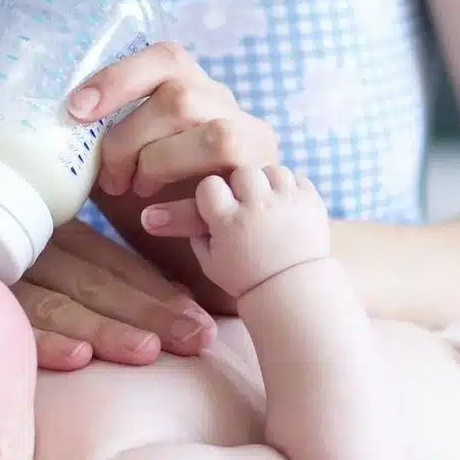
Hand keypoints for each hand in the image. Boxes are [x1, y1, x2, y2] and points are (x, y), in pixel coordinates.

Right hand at [15, 219, 215, 369]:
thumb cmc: (6, 271)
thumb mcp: (54, 268)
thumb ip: (113, 280)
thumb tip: (179, 300)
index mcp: (58, 239)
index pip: (116, 266)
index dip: (160, 294)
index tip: (201, 323)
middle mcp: (32, 254)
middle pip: (96, 284)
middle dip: (149, 313)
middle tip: (196, 338)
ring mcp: (1, 281)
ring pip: (59, 306)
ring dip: (107, 328)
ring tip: (148, 351)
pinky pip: (11, 328)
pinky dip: (45, 341)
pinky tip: (78, 358)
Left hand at [67, 41, 278, 302]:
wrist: (227, 243)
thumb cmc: (168, 195)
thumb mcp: (136, 157)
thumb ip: (109, 140)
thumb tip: (47, 134)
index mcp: (199, 90)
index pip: (167, 57)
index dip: (120, 77)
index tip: (78, 109)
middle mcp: (232, 112)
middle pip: (183, 98)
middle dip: (132, 138)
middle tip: (111, 177)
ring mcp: (255, 152)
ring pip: (216, 136)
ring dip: (160, 165)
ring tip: (137, 193)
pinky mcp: (259, 194)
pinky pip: (225, 194)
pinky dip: (180, 211)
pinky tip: (153, 222)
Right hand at [147, 166, 331, 298]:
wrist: (292, 289)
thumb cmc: (245, 275)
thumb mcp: (209, 259)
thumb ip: (185, 229)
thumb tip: (147, 213)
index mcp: (230, 222)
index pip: (208, 185)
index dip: (211, 196)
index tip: (216, 209)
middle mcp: (259, 207)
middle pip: (241, 172)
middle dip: (240, 186)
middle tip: (243, 204)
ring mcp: (288, 202)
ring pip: (270, 170)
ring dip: (265, 184)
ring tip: (264, 205)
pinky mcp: (312, 201)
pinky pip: (296, 177)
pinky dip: (289, 188)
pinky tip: (284, 206)